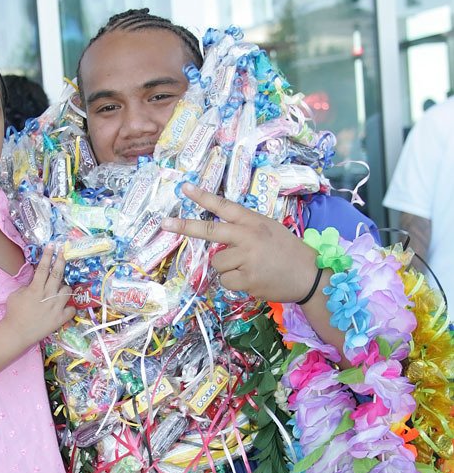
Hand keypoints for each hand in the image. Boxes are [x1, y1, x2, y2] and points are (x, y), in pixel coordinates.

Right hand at [4, 243, 75, 348]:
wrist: (17, 333)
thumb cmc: (14, 313)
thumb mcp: (16, 295)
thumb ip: (27, 286)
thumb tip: (35, 282)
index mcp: (35, 289)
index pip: (43, 268)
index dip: (48, 255)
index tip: (52, 245)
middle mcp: (48, 296)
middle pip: (58, 275)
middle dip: (61, 261)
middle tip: (64, 253)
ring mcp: (56, 307)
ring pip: (67, 291)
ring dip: (64, 288)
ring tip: (60, 290)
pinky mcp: (60, 319)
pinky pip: (72, 309)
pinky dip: (69, 307)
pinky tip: (65, 306)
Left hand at [161, 183, 317, 302]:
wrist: (309, 275)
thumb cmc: (288, 252)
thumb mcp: (269, 230)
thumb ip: (245, 230)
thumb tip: (218, 240)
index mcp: (253, 221)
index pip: (224, 206)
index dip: (203, 197)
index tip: (184, 189)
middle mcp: (248, 237)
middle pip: (209, 231)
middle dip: (185, 226)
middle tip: (164, 223)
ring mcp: (247, 258)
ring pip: (218, 263)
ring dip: (228, 269)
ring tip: (250, 269)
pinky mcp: (247, 279)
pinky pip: (226, 281)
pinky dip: (235, 284)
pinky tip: (253, 280)